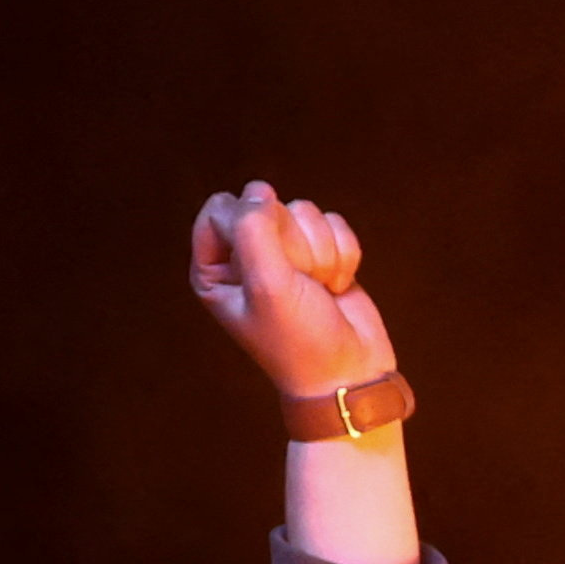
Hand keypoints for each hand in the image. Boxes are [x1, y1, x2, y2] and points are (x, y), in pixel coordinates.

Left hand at [190, 183, 391, 393]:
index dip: (251, 227)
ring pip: (305, 212)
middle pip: (267, 206)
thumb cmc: (300, 341)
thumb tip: (260, 188)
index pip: (221, 209)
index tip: (268, 264)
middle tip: (300, 286)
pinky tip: (337, 287)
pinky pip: (334, 224)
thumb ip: (254, 228)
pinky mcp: (323, 255)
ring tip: (319, 290)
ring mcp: (287, 254)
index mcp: (214, 268)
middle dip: (294, 244)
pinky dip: (344, 256)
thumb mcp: (267, 286)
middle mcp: (246, 257)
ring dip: (322, 254)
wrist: (350, 375)